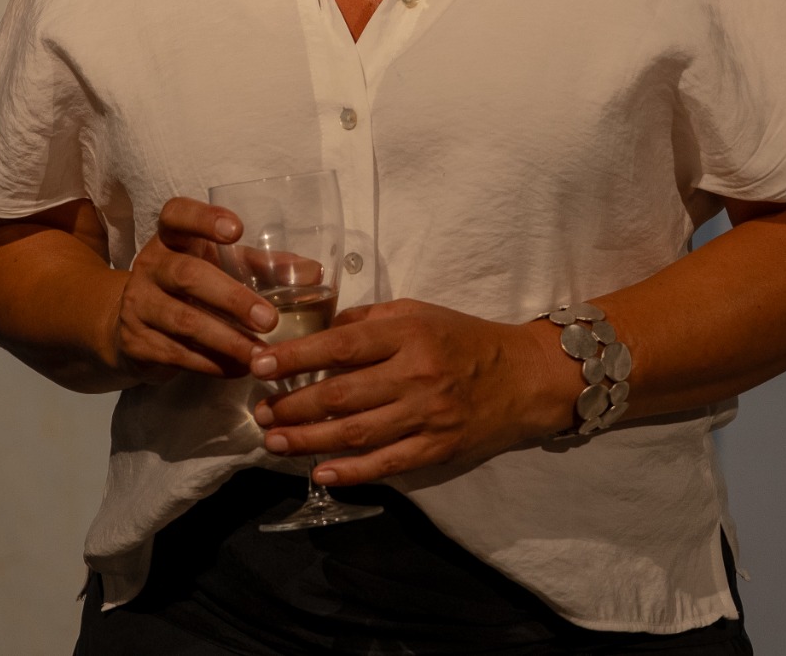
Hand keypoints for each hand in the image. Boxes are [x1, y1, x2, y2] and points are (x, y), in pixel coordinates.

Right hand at [109, 197, 282, 379]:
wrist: (129, 326)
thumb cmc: (191, 288)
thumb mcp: (220, 267)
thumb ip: (264, 267)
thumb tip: (315, 273)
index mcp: (172, 238)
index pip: (176, 215)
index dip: (203, 219)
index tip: (237, 231)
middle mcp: (151, 266)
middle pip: (187, 275)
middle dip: (231, 298)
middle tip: (269, 320)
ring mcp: (138, 305)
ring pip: (183, 321)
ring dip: (227, 340)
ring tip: (261, 354)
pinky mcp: (136, 342)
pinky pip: (177, 354)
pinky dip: (212, 363)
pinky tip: (238, 368)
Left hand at [247, 299, 581, 484]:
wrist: (525, 376)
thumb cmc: (465, 339)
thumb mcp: (421, 312)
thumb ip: (371, 319)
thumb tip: (321, 331)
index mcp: (409, 333)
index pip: (342, 344)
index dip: (296, 357)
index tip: (260, 365)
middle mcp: (416, 373)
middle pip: (341, 393)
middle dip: (293, 405)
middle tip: (260, 412)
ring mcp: (428, 415)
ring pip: (356, 432)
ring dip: (308, 440)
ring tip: (274, 441)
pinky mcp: (438, 448)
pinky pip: (387, 464)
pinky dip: (351, 472)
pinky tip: (320, 473)